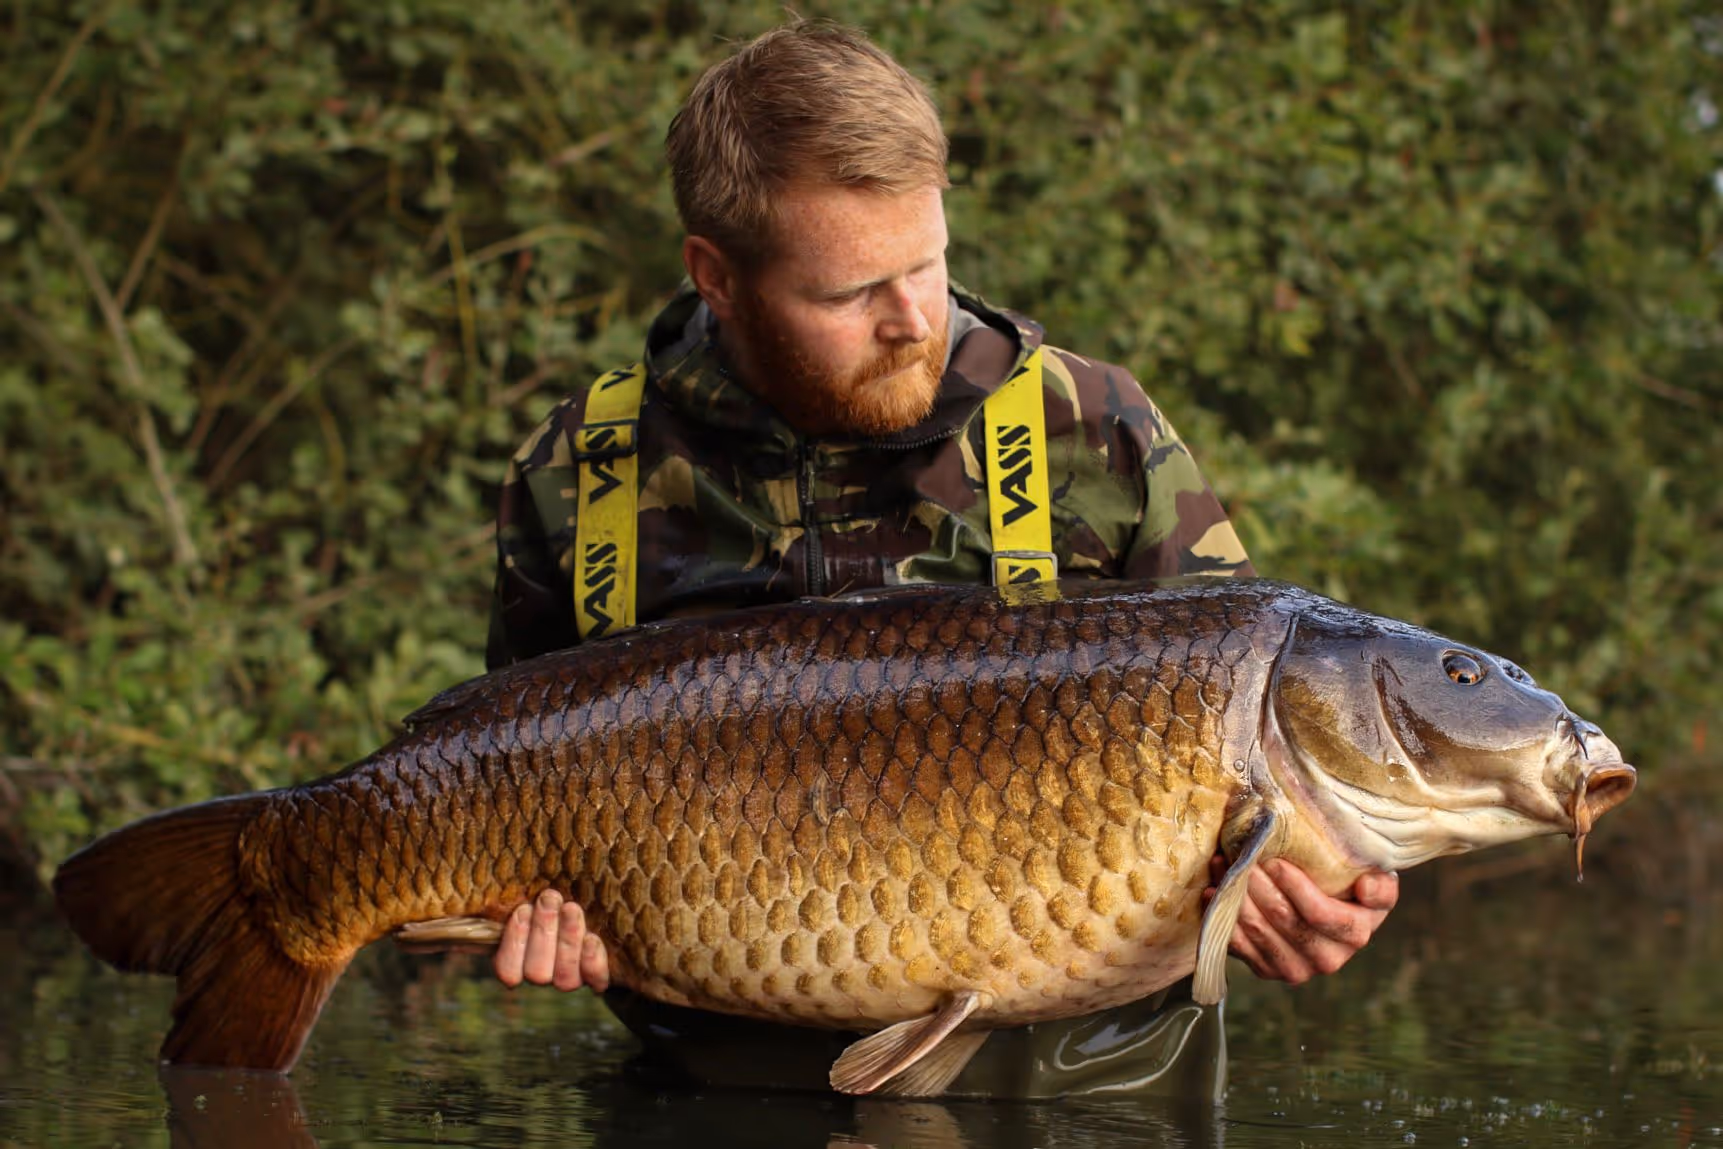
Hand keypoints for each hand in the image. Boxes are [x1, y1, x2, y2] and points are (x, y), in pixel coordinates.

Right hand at [493, 889, 610, 991]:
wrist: (576, 903)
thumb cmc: (539, 899)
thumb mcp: (514, 900)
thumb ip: (489, 909)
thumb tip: (447, 917)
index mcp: (515, 963)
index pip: (507, 970)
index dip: (515, 943)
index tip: (522, 910)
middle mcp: (540, 976)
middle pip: (537, 973)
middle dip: (543, 932)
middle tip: (550, 898)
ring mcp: (568, 979)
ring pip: (565, 978)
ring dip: (568, 940)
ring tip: (571, 907)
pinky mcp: (596, 975)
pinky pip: (596, 980)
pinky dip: (593, 961)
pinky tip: (592, 938)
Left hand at [1205, 855, 1397, 984]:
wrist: (1329, 910)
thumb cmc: (1352, 885)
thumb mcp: (1377, 880)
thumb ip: (1380, 885)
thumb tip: (1366, 887)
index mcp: (1356, 934)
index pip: (1321, 915)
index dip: (1296, 889)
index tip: (1274, 862)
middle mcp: (1328, 959)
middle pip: (1284, 921)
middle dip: (1258, 886)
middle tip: (1241, 856)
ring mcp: (1296, 969)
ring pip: (1258, 932)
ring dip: (1236, 896)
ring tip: (1223, 864)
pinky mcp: (1267, 970)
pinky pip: (1239, 945)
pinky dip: (1222, 916)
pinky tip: (1213, 891)